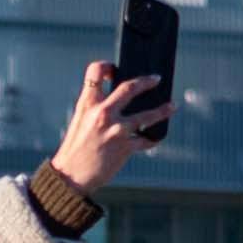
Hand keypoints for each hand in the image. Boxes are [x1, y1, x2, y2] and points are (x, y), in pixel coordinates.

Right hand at [53, 62, 166, 196]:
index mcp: (87, 104)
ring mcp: (116, 130)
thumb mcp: (80, 122)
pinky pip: (146, 140)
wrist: (71, 176)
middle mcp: (102, 113)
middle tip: (156, 79)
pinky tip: (154, 138)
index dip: (106, 66)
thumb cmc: (75, 150)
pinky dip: (151, 139)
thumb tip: (119, 102)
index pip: (95, 72)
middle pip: (130, 87)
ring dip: (163, 109)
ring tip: (172, 106)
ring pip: (148, 115)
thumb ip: (96, 110)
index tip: (114, 68)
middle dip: (146, 81)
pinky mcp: (126, 147)